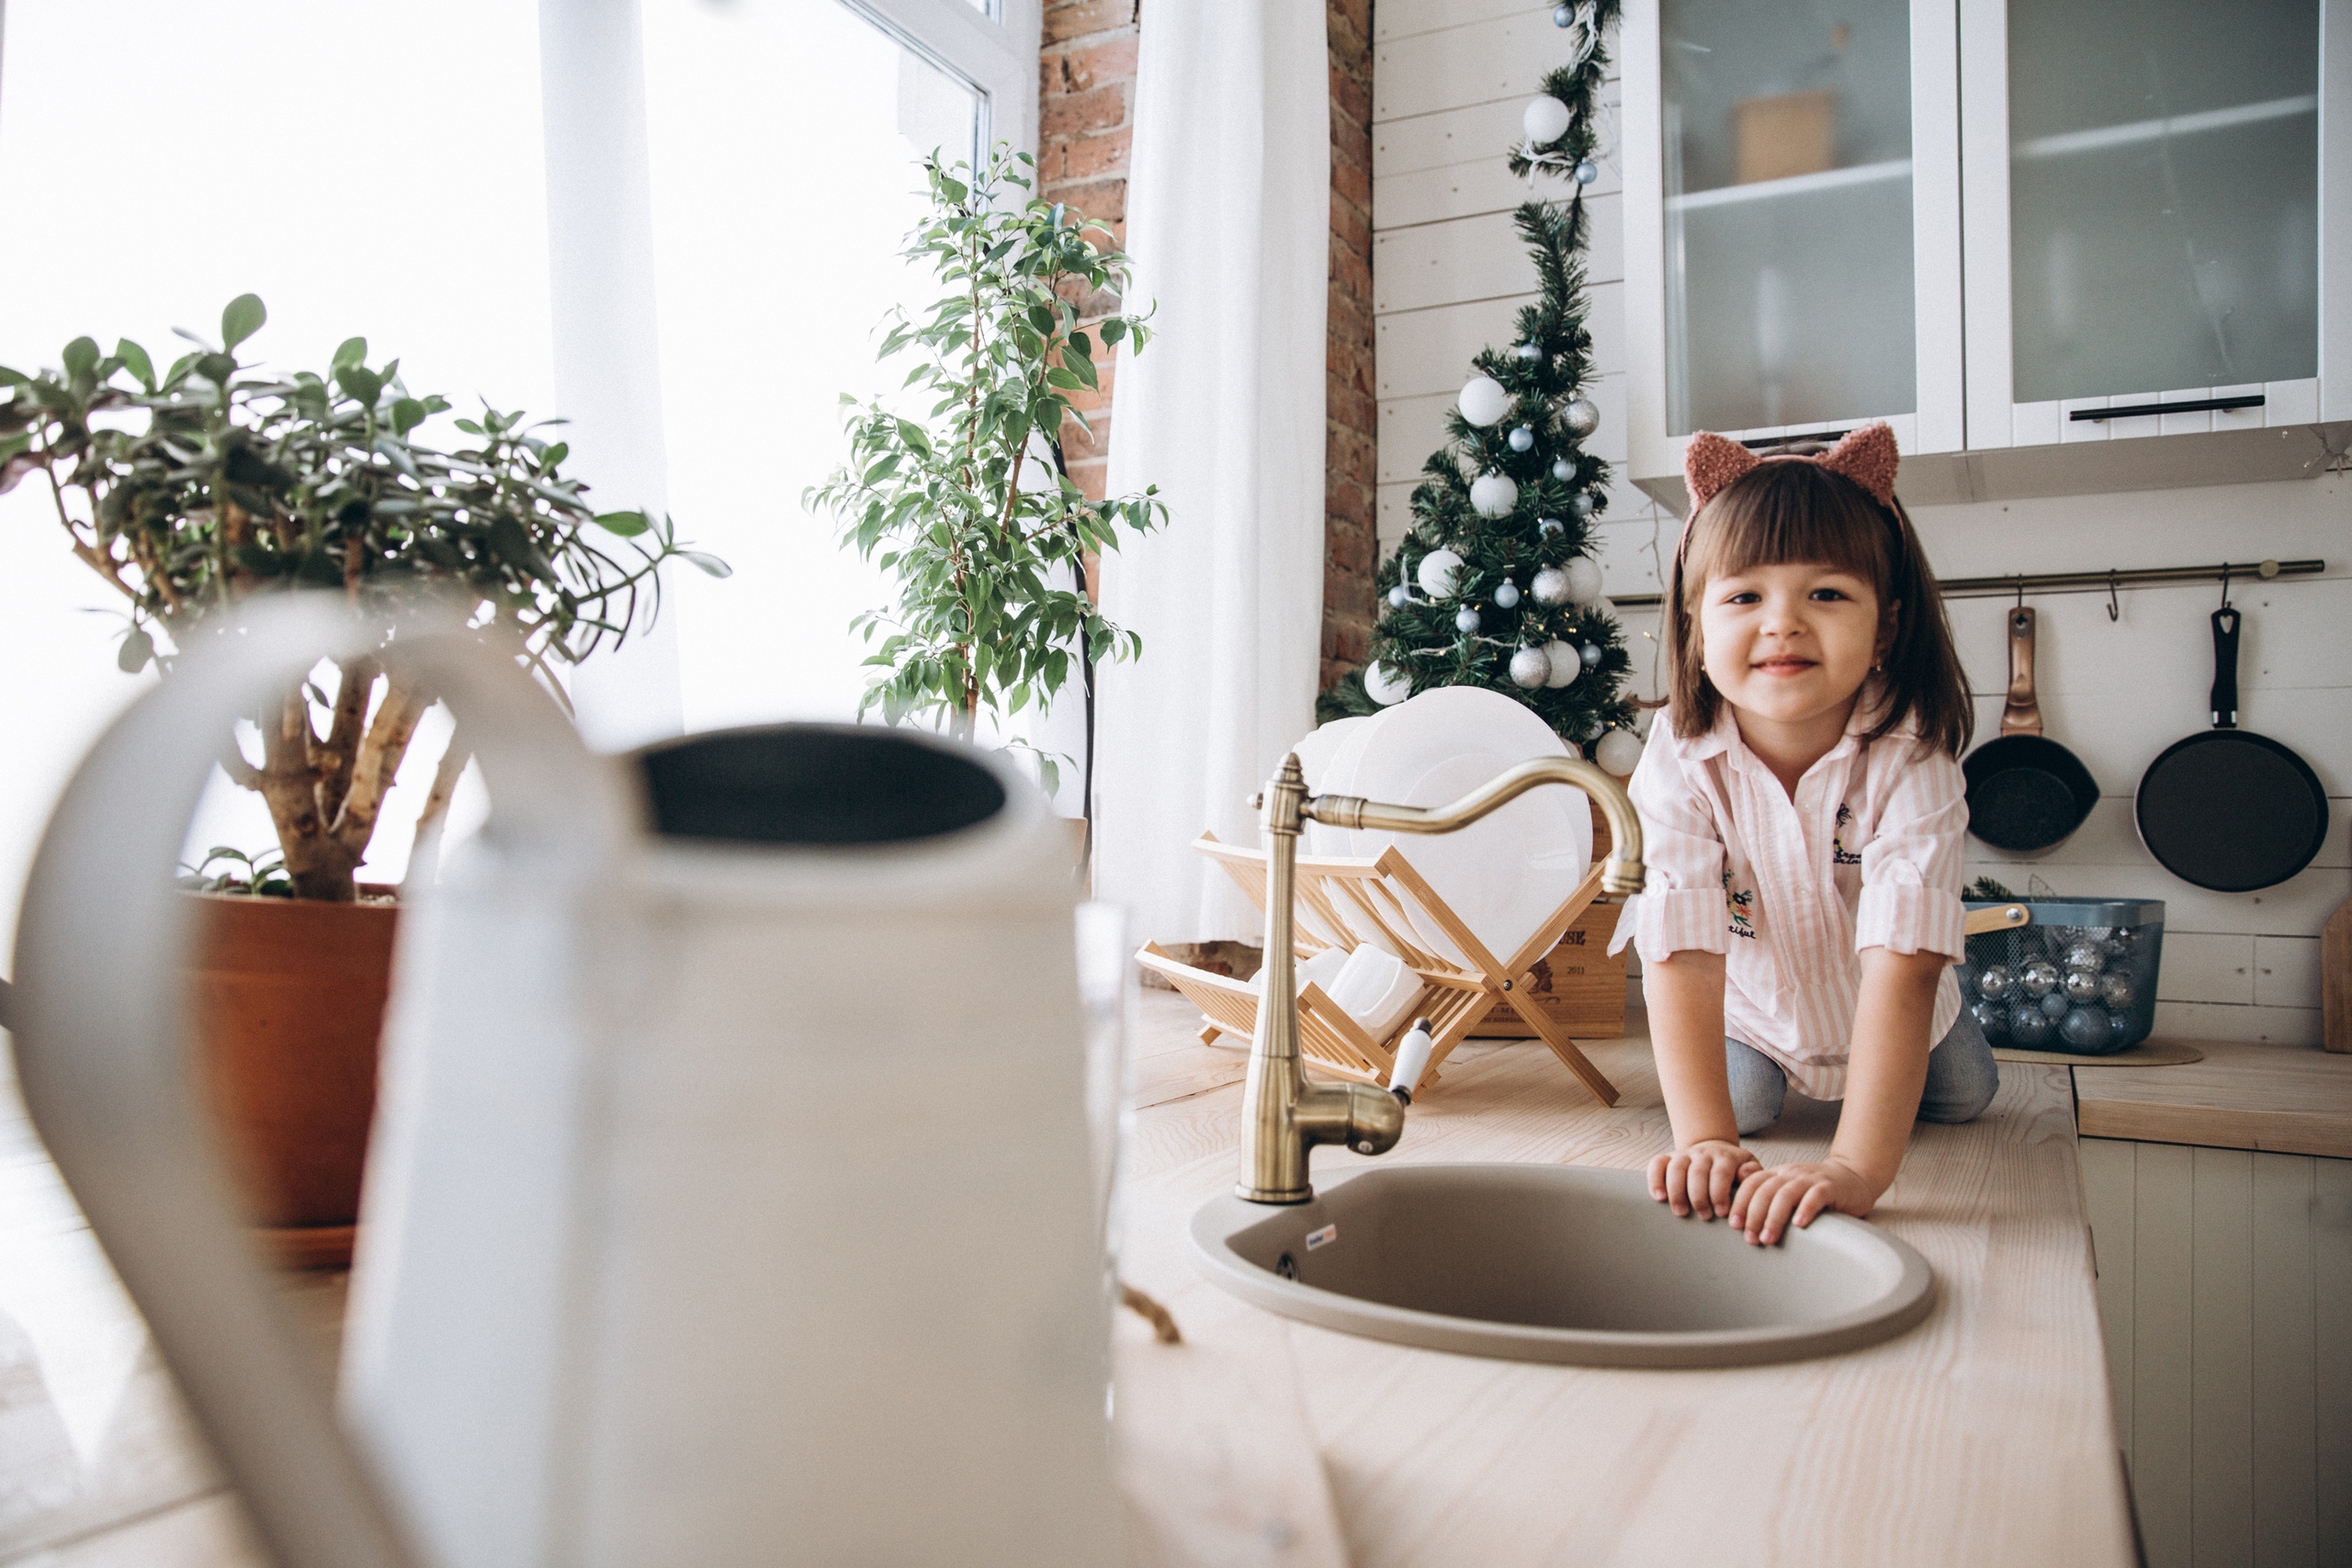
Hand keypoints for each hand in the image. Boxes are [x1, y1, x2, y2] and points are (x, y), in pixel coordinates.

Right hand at [1648, 1139, 1759, 1220]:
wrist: (1716, 1150)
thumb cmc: (1734, 1168)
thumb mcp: (1749, 1167)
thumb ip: (1752, 1173)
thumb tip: (1745, 1174)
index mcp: (1725, 1157)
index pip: (1721, 1172)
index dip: (1719, 1193)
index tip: (1721, 1213)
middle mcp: (1704, 1153)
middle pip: (1697, 1172)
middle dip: (1699, 1197)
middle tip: (1704, 1216)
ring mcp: (1684, 1154)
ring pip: (1676, 1168)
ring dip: (1677, 1192)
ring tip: (1680, 1213)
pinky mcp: (1669, 1157)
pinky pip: (1657, 1163)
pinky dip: (1655, 1179)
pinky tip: (1658, 1197)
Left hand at [1728, 1158, 1880, 1245]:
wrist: (1853, 1177)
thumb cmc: (1817, 1190)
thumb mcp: (1789, 1189)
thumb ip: (1768, 1196)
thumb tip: (1739, 1213)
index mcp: (1778, 1174)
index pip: (1752, 1184)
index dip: (1740, 1203)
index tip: (1734, 1225)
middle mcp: (1791, 1174)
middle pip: (1765, 1190)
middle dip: (1754, 1215)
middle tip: (1750, 1238)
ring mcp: (1811, 1179)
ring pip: (1786, 1194)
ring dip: (1774, 1217)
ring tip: (1768, 1238)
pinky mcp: (1831, 1187)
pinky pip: (1816, 1195)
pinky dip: (1805, 1209)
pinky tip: (1798, 1224)